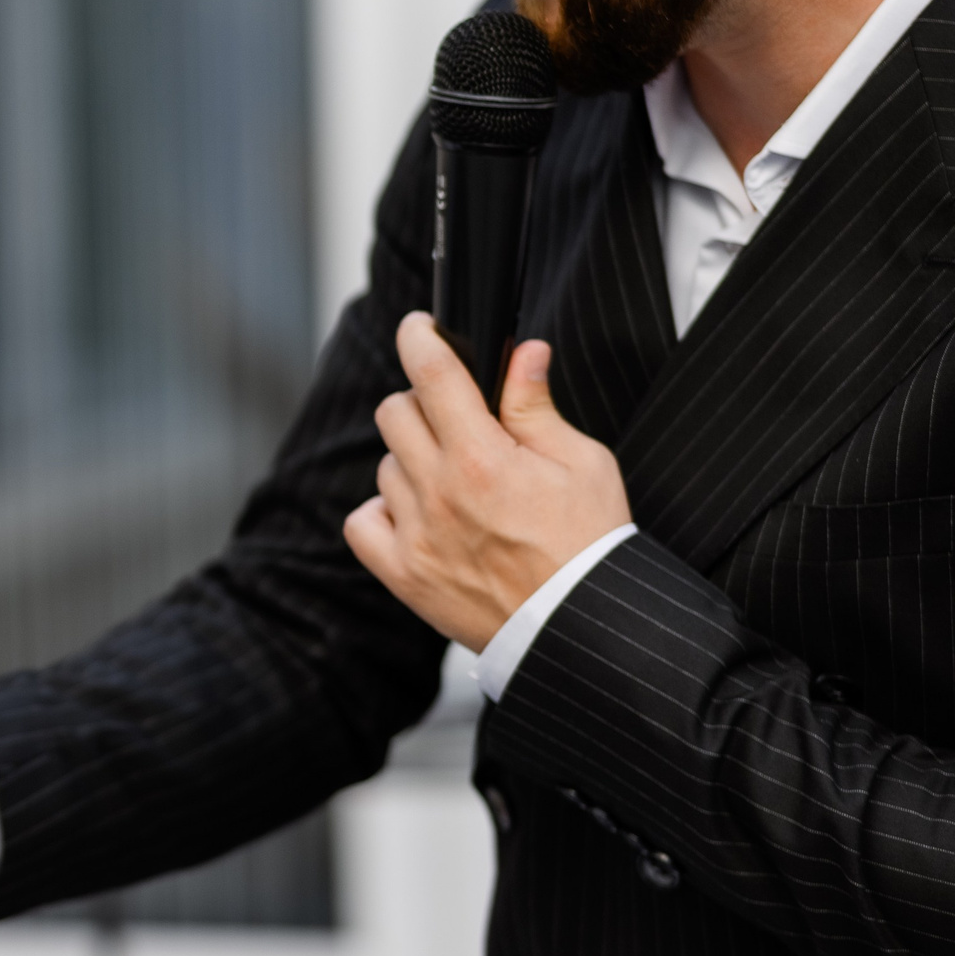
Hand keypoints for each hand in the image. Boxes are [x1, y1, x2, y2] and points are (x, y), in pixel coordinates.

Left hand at [344, 312, 630, 649]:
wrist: (582, 629)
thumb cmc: (591, 546)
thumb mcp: (584, 464)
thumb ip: (537, 407)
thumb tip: (522, 353)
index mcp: (483, 458)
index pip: (432, 375)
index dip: (419, 338)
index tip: (417, 326)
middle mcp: (439, 493)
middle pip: (395, 413)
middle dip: (423, 403)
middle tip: (456, 418)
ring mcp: (415, 535)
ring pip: (386, 465)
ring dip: (412, 460)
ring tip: (457, 482)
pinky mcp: (403, 574)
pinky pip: (362, 521)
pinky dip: (383, 511)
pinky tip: (418, 515)